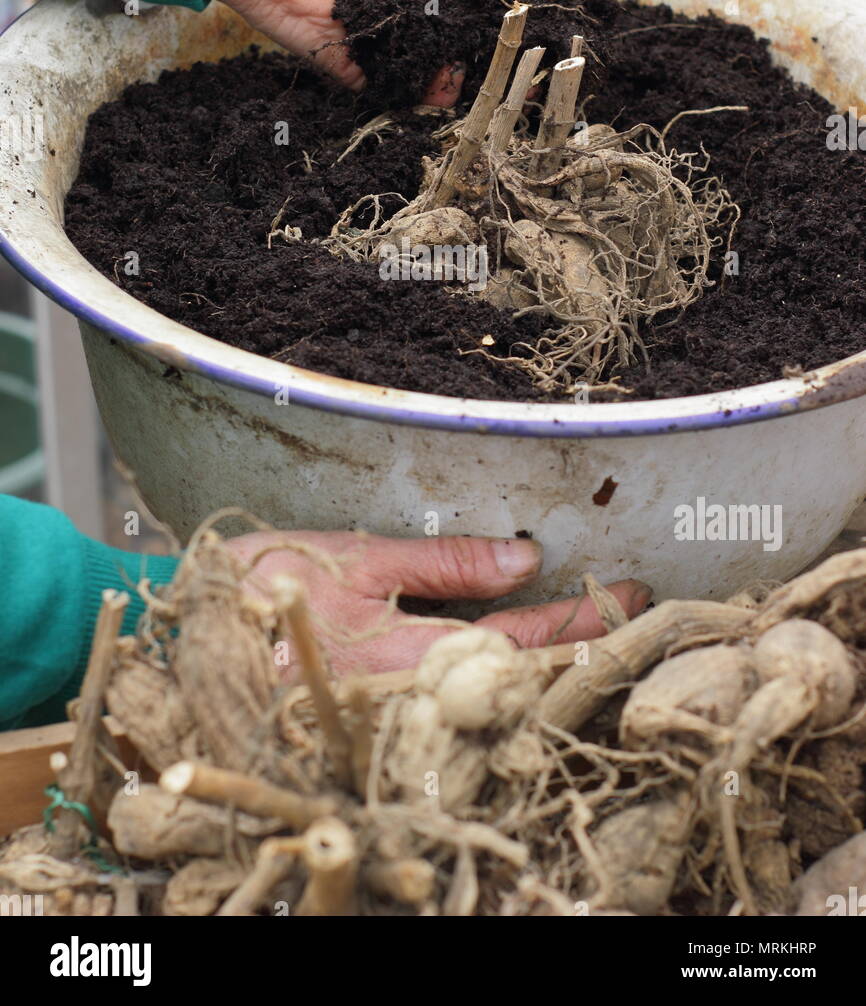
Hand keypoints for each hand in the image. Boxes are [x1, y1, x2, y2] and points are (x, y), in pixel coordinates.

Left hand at [201, 0, 533, 92]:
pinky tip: (444, 89)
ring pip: (445, 64)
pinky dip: (421, 94)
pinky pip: (397, 86)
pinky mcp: (356, 59)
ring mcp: (392, 30)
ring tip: (495, 72)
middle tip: (540, 46)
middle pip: (478, 28)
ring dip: (472, 73)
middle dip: (510, 41)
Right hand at [230, 528, 650, 677]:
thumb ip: (444, 563)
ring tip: (600, 635)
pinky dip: (505, 682)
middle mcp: (415, 699)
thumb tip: (526, 558)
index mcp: (413, 656)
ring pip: (497, 699)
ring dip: (551, 668)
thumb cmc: (265, 589)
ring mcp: (398, 716)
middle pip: (523, 683)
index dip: (579, 617)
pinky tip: (528, 661)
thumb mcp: (358, 558)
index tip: (631, 592)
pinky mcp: (378, 719)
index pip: (522, 640)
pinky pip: (461, 705)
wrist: (187, 641)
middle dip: (583, 650)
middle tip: (637, 615)